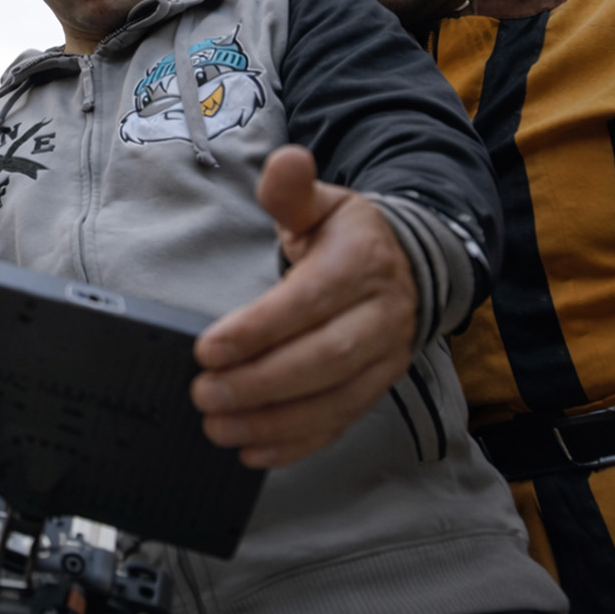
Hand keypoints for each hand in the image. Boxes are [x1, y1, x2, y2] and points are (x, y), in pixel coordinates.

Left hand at [189, 145, 418, 467]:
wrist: (411, 268)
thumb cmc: (347, 238)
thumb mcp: (323, 204)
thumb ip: (293, 191)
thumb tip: (286, 161)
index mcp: (360, 263)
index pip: (310, 301)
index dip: (260, 328)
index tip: (207, 348)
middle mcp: (380, 315)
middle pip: (323, 359)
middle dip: (260, 383)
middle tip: (203, 394)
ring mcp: (384, 359)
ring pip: (334, 400)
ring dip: (272, 421)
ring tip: (216, 426)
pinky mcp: (378, 389)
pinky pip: (340, 423)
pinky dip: (297, 443)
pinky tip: (252, 452)